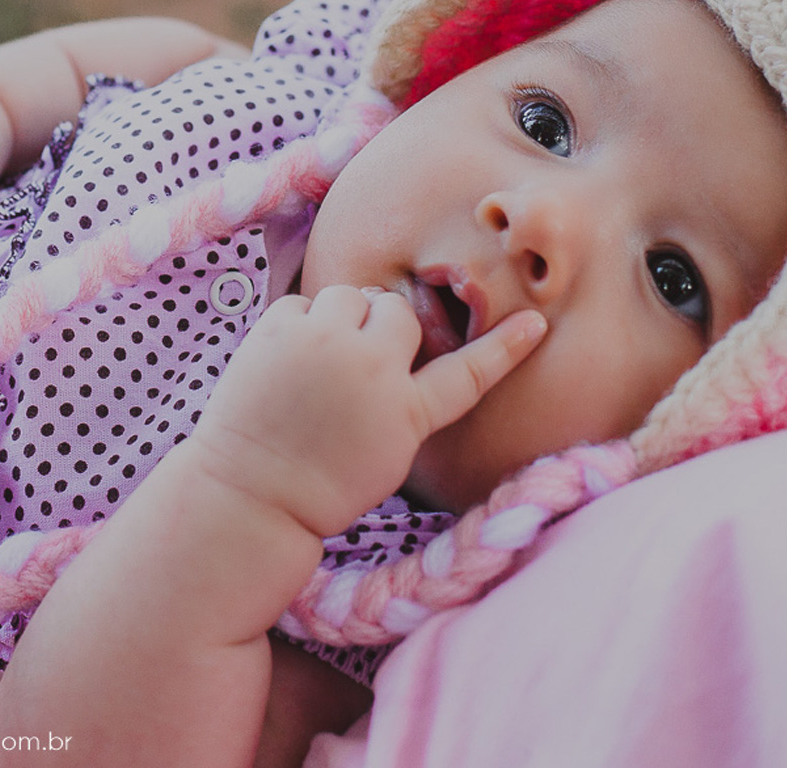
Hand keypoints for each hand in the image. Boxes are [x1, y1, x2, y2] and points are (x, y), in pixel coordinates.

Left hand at [188, 285, 546, 537]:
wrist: (252, 493)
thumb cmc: (320, 485)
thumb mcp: (386, 455)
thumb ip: (403, 402)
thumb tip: (397, 352)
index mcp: (406, 413)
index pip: (468, 373)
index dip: (504, 348)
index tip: (534, 323)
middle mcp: (371, 369)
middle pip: (397, 310)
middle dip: (382, 327)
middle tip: (355, 361)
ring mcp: (323, 345)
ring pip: (351, 294)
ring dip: (341, 317)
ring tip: (320, 359)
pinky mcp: (277, 332)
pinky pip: (301, 300)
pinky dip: (298, 322)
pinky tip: (289, 357)